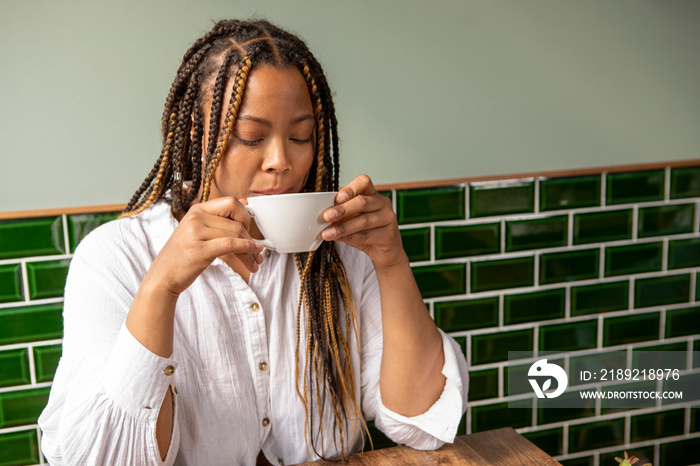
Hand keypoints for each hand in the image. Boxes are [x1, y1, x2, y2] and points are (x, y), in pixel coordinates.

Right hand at [146, 197, 263, 296]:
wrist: (163, 276)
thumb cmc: (183, 255)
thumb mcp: (198, 231)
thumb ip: (219, 218)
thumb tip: (245, 202)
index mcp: (197, 209)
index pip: (231, 202)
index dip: (245, 215)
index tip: (249, 230)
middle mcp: (196, 217)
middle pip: (237, 221)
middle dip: (251, 238)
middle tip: (257, 251)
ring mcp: (196, 232)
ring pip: (236, 235)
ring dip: (250, 250)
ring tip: (255, 261)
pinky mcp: (200, 249)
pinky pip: (231, 245)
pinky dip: (246, 250)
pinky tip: (253, 257)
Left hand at [321, 175, 406, 268]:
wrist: (384, 250)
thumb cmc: (366, 230)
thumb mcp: (352, 218)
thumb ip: (342, 214)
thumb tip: (324, 215)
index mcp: (372, 193)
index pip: (363, 182)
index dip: (350, 189)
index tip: (337, 198)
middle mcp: (382, 203)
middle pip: (362, 202)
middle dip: (342, 210)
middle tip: (326, 216)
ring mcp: (388, 218)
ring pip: (363, 221)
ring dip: (342, 227)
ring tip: (328, 233)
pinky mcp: (388, 235)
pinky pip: (367, 235)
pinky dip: (350, 237)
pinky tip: (339, 238)